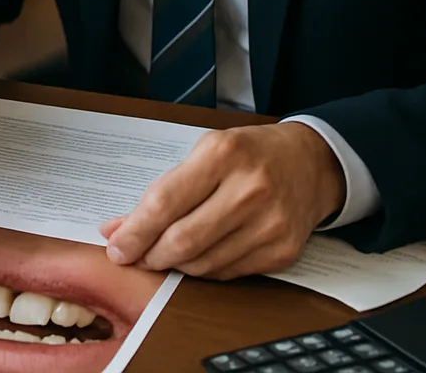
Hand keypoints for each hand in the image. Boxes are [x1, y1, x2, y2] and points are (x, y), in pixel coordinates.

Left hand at [99, 123, 345, 279]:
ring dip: (173, 265)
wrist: (309, 162)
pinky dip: (201, 269)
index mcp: (222, 155)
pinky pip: (227, 273)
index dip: (136, 230)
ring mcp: (269, 224)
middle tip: (131, 256)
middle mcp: (248, 190)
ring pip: (202, 264)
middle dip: (148, 255)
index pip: (166, 201)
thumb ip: (165, 189)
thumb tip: (120, 228)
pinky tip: (192, 257)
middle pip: (183, 240)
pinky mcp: (282, 252)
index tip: (116, 245)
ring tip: (159, 254)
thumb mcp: (206, 152)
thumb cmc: (248, 153)